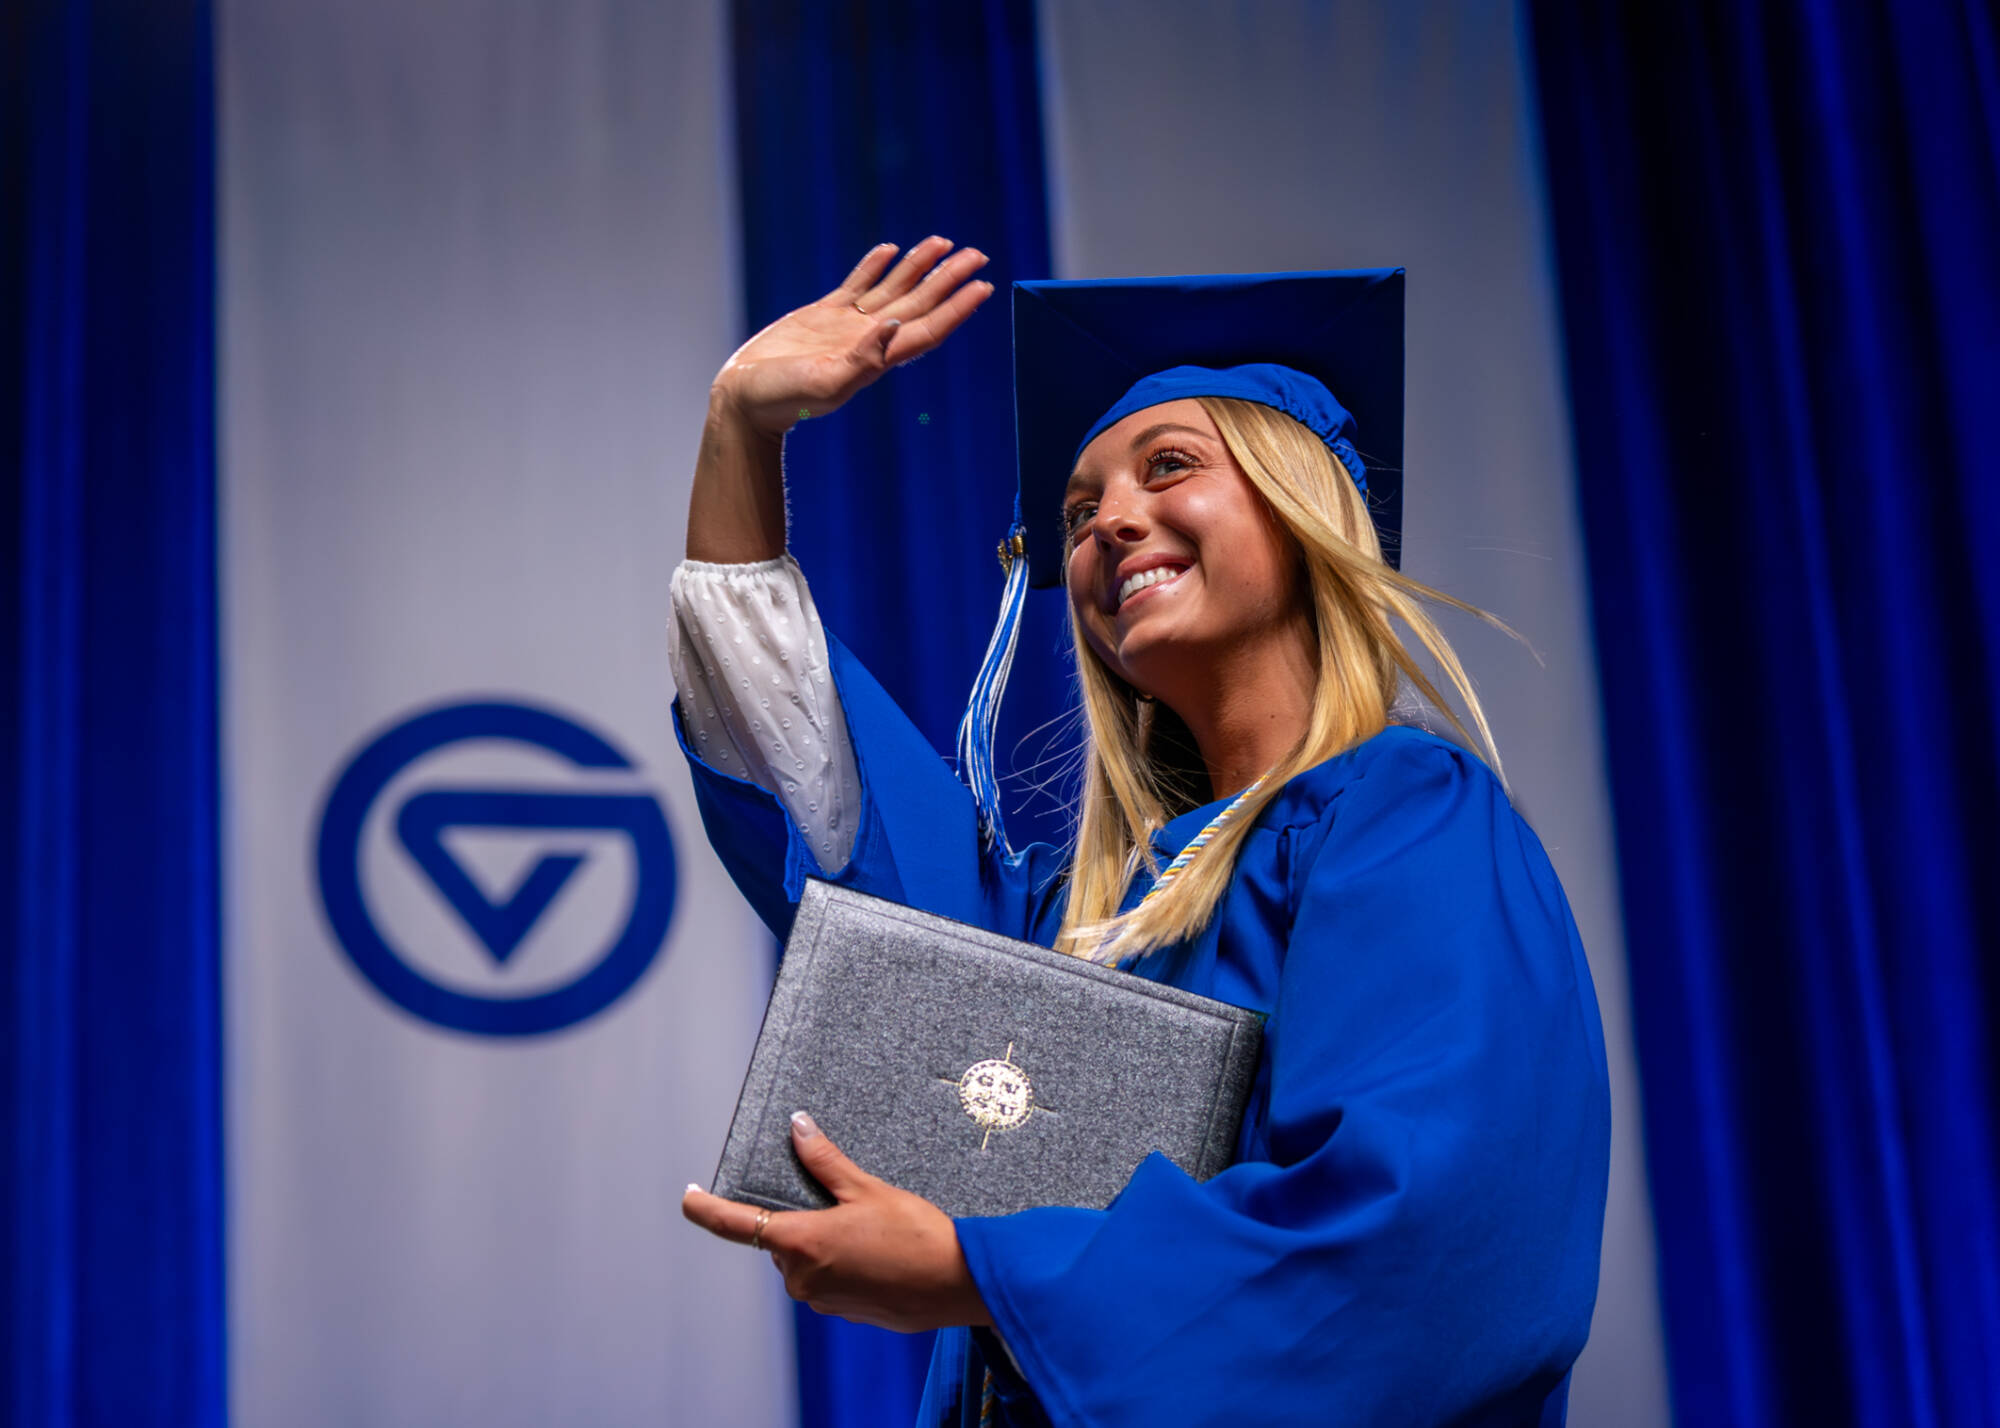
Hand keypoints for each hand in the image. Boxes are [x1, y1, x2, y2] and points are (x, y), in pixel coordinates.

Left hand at [681, 1111, 992, 1332]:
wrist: (957, 1282)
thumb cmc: (916, 1235)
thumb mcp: (868, 1189)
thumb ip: (825, 1160)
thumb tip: (797, 1127)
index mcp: (801, 1243)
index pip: (735, 1224)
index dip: (705, 1209)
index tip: (688, 1196)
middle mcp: (802, 1277)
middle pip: (782, 1239)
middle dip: (803, 1219)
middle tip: (843, 1202)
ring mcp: (822, 1300)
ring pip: (806, 1260)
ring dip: (825, 1242)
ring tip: (872, 1228)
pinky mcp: (843, 1312)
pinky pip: (828, 1280)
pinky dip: (842, 1263)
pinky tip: (877, 1253)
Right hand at [712, 237, 993, 437]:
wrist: (746, 398)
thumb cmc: (785, 399)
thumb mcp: (826, 383)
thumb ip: (863, 358)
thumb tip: (896, 326)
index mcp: (877, 358)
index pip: (928, 328)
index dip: (957, 308)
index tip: (983, 286)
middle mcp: (869, 340)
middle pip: (920, 303)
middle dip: (949, 279)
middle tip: (977, 254)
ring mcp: (847, 326)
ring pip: (893, 288)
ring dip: (919, 266)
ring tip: (943, 242)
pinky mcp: (823, 315)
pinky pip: (857, 285)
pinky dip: (874, 266)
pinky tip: (890, 250)